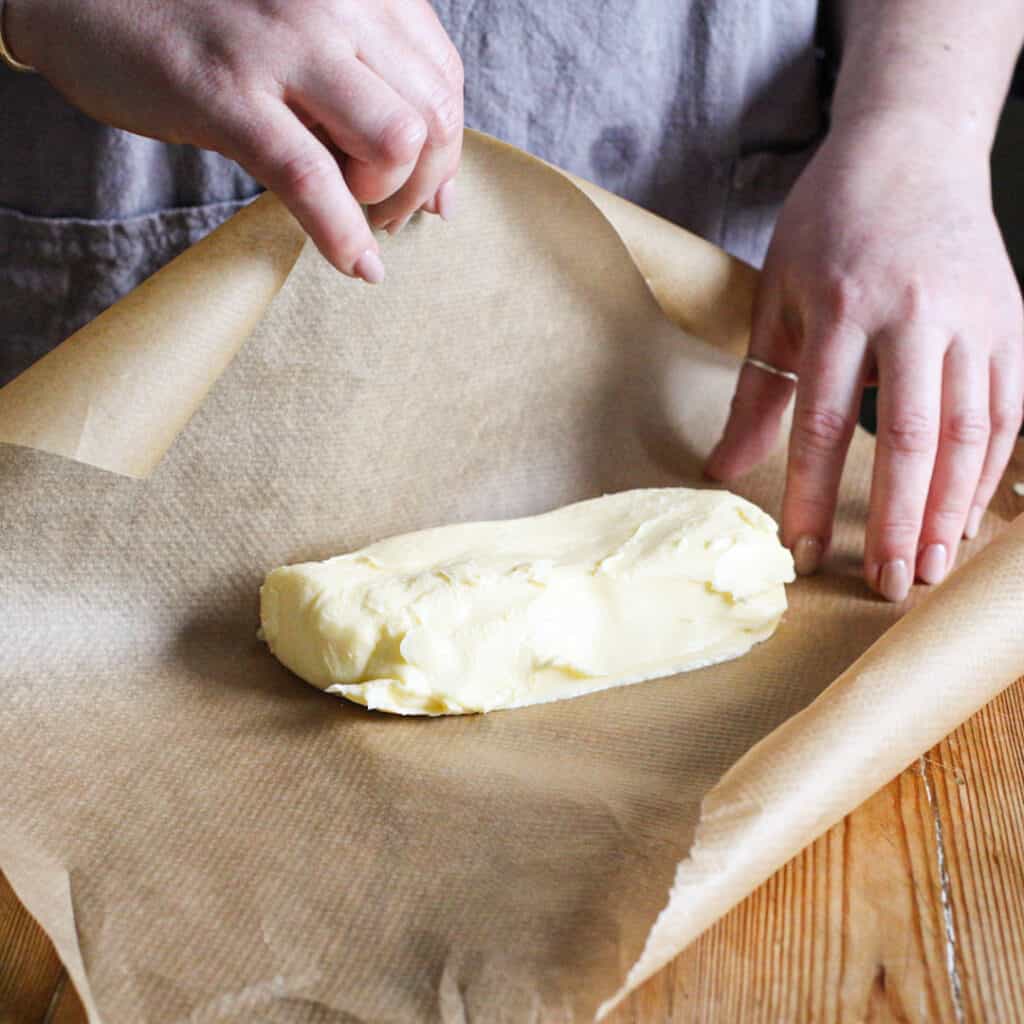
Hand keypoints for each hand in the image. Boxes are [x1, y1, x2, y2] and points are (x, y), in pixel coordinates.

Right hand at [6, 0, 463, 280]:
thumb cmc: (203, 18)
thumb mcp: (303, 28)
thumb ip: (373, 85)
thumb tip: (442, 187)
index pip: (444, 77)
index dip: (447, 150)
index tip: (431, 191)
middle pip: (433, 117)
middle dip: (422, 183)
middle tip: (388, 211)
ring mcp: (280, 42)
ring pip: (395, 142)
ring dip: (389, 200)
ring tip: (361, 218)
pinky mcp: (225, 91)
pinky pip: (313, 180)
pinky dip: (344, 237)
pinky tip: (355, 266)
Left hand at [707, 112, 1023, 600]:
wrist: (911, 148)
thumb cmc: (831, 224)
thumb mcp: (778, 298)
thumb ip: (757, 389)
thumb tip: (724, 468)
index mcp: (843, 307)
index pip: (822, 423)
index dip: (809, 494)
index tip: (800, 550)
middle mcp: (916, 316)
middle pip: (907, 439)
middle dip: (892, 520)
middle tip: (881, 583)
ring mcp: (974, 320)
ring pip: (965, 433)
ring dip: (945, 509)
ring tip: (925, 566)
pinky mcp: (1011, 324)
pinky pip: (1005, 413)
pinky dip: (987, 470)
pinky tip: (964, 515)